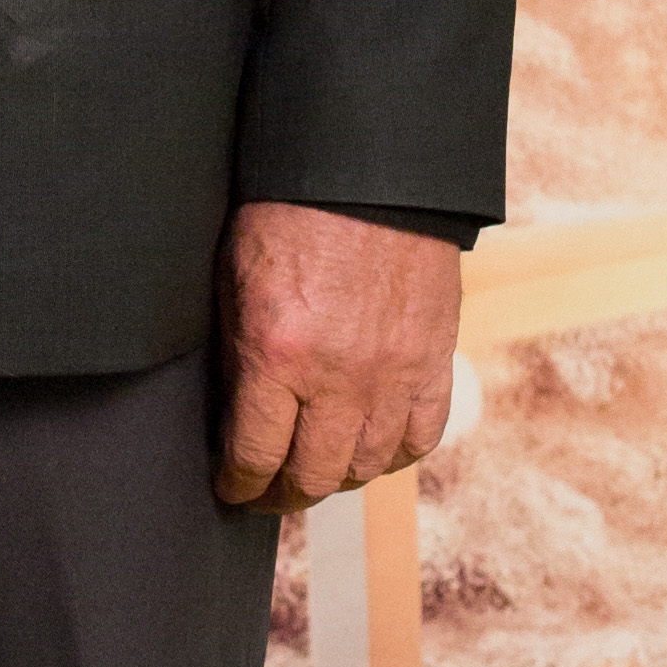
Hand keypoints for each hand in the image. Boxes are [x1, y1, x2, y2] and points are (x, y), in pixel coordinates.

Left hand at [216, 203, 460, 510]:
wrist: (367, 172)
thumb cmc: (286, 215)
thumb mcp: (233, 283)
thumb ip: (236, 356)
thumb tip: (233, 417)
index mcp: (277, 356)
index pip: (254, 456)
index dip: (238, 484)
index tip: (231, 488)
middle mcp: (339, 378)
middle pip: (312, 475)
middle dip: (281, 494)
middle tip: (267, 492)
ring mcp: (393, 373)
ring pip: (366, 466)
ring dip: (335, 478)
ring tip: (314, 474)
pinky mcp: (434, 360)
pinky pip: (419, 437)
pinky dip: (393, 454)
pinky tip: (371, 451)